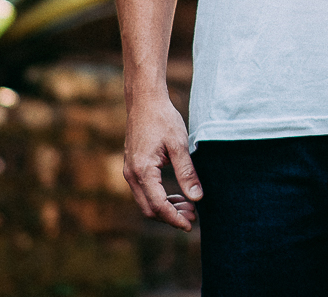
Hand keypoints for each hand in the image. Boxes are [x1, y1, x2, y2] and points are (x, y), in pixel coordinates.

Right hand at [123, 94, 200, 230]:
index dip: (174, 218)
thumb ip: (187, 173)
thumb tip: (197, 198)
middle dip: (171, 216)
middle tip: (193, 216)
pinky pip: (144, 191)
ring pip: (146, 202)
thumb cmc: (163, 119)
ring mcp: (129, 172)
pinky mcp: (133, 168)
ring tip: (189, 207)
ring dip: (166, 208)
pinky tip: (176, 195)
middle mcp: (131, 175)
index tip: (190, 225)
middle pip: (149, 209)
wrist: (145, 101)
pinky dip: (159, 197)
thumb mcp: (179, 145)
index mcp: (143, 171)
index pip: (158, 205)